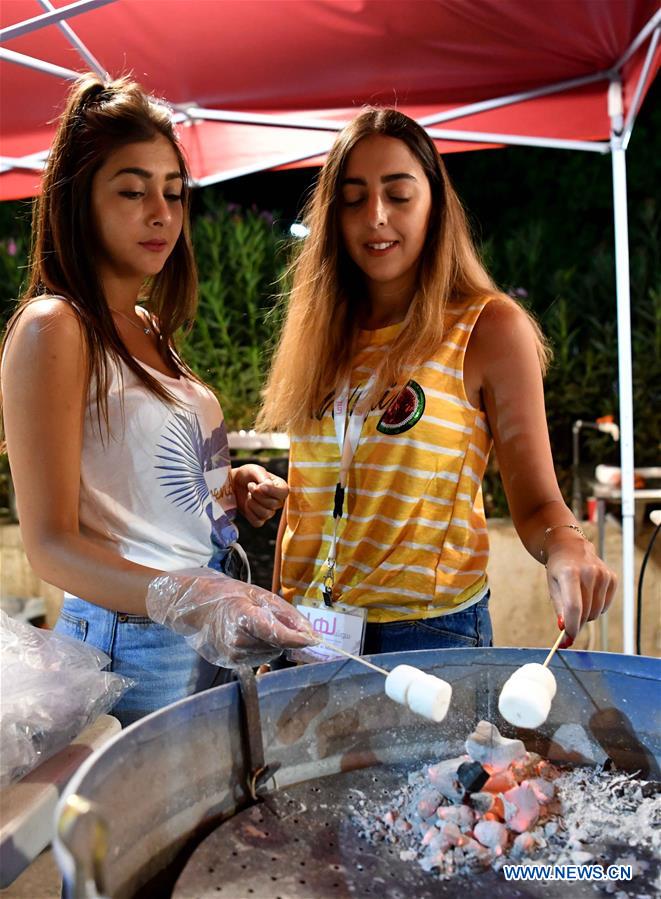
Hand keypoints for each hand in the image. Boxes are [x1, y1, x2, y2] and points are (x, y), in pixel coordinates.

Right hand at [146, 568, 315, 666]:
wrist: (197, 608)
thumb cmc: (230, 596)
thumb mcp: (260, 595)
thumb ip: (287, 614)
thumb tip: (311, 633)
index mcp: (242, 617)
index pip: (277, 634)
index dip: (298, 638)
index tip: (316, 639)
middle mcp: (236, 641)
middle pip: (277, 645)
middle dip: (287, 635)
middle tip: (281, 619)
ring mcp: (232, 655)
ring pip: (271, 653)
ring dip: (275, 642)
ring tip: (260, 624)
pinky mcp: (232, 664)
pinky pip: (261, 658)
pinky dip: (265, 647)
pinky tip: (253, 634)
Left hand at [232, 464, 288, 526]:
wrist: (233, 483)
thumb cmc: (246, 475)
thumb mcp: (254, 470)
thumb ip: (263, 476)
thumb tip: (268, 486)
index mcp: (280, 487)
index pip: (284, 492)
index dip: (271, 491)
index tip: (259, 485)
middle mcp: (278, 501)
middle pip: (273, 504)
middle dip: (258, 495)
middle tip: (250, 486)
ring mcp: (269, 511)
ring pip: (265, 514)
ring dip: (252, 503)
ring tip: (248, 494)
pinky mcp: (259, 519)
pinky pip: (257, 522)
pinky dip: (249, 513)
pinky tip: (246, 504)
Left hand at [545, 534, 616, 640]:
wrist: (569, 548)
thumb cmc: (558, 570)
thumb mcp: (553, 588)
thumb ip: (560, 610)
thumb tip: (566, 634)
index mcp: (570, 574)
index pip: (574, 607)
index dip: (571, 626)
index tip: (567, 638)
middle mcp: (589, 573)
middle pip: (586, 612)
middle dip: (576, 622)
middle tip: (569, 621)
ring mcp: (603, 574)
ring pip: (596, 612)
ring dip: (586, 615)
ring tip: (578, 601)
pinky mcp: (612, 578)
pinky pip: (605, 606)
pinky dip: (596, 607)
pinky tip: (588, 595)